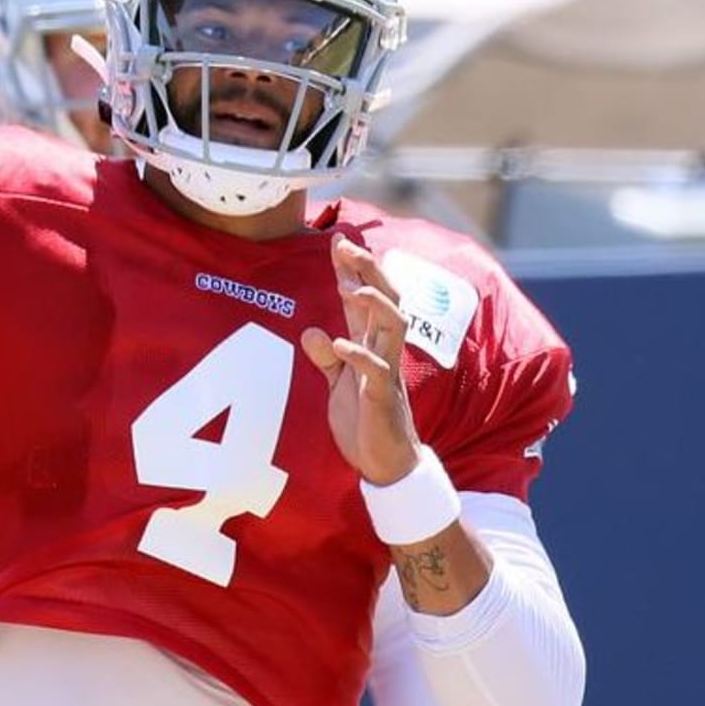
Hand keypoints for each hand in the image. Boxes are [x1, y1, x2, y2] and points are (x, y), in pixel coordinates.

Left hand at [301, 234, 422, 485]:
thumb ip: (325, 358)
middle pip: (386, 299)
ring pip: (394, 325)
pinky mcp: (384, 398)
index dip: (352, 270)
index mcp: (371, 344)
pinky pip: (378, 371)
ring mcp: (387, 372)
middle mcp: (383, 351)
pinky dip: (359, 355)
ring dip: (374, 304)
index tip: (336, 240)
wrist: (385, 465)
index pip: (363, 299)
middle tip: (346, 246)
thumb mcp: (338, 385)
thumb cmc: (364, 421)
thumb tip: (311, 331)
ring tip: (351, 288)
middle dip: (367, 270)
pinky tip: (339, 344)